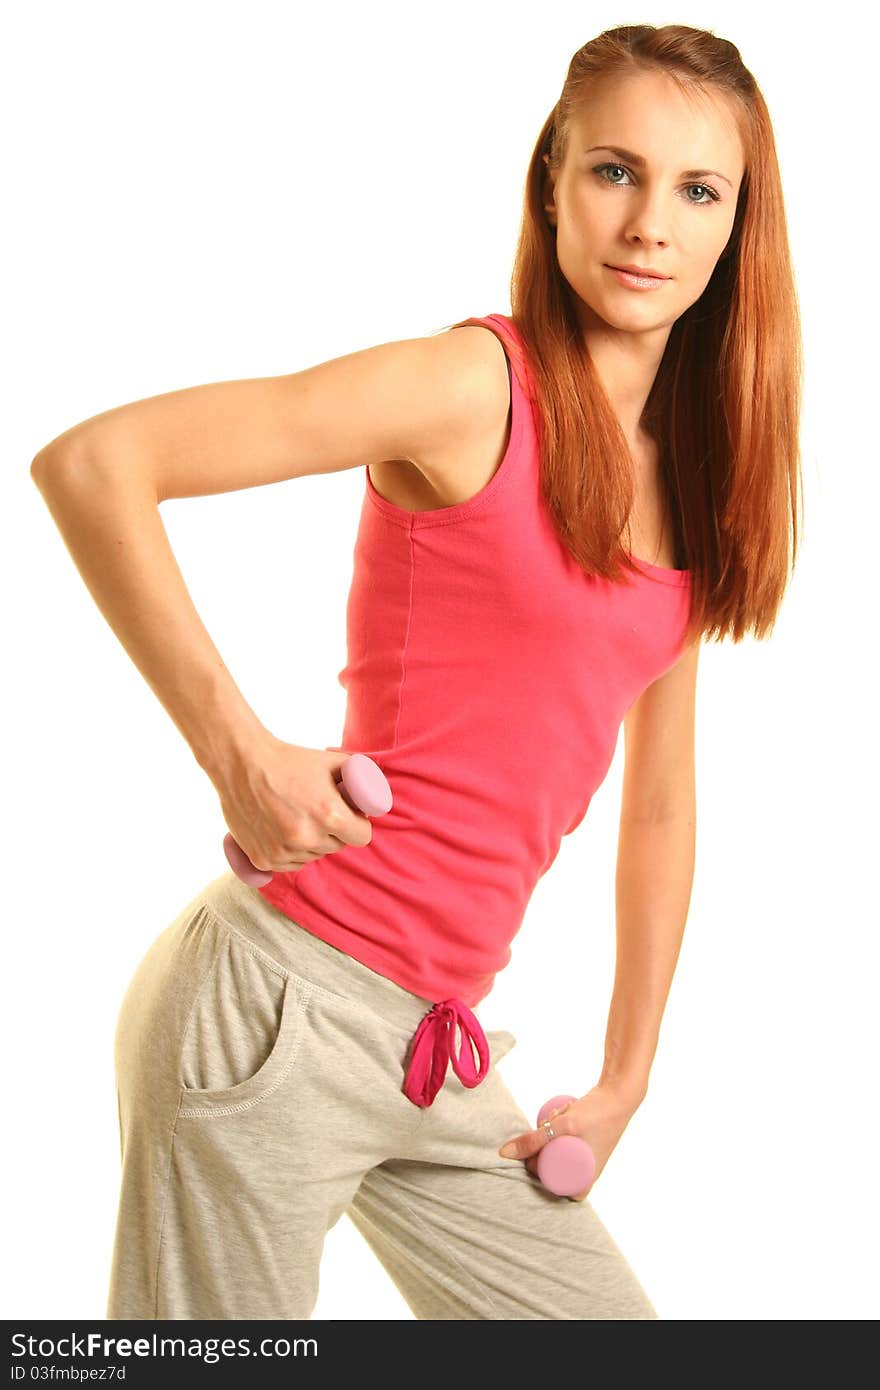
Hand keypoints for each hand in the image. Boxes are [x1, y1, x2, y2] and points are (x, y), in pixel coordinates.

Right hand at [213, 732, 373, 874]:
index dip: (358, 825)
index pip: (362, 837)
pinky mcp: (263, 859)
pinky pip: (289, 865)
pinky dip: (289, 852)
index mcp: (329, 815)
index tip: (350, 817)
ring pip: (312, 857)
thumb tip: (377, 793)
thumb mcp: (333, 761)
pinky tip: (281, 830)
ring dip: (310, 843)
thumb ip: (360, 778)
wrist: (241, 764)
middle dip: (333, 832)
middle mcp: (307, 838)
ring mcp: (283, 851)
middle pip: (337, 846)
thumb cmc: (289, 760)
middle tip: (318, 812)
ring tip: (296, 817)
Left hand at [497, 1081, 642, 1199]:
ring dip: (549, 1133)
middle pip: (547, 1166)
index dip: (536, 1160)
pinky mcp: (583, 1147)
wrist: (619, 1096)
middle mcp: (583, 1179)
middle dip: (544, 1142)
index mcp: (582, 1186)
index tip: (541, 1137)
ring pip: (552, 1152)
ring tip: (561, 1116)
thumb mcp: (562, 1127)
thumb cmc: (596, 1115)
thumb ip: (534, 1141)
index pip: (544, 1182)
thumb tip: (505, 1154)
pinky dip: (557, 1128)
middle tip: (554, 1122)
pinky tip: (562, 1114)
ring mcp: (583, 1163)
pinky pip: (561, 1143)